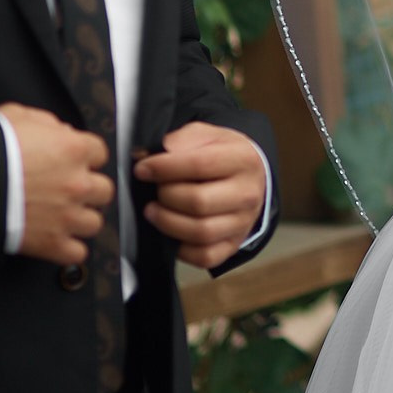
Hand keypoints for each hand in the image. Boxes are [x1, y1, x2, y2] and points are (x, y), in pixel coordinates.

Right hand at [0, 103, 112, 266]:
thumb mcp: (17, 117)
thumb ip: (46, 122)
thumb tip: (60, 131)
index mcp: (73, 150)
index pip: (100, 153)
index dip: (86, 157)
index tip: (75, 162)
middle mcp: (77, 183)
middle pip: (104, 190)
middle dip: (88, 189)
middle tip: (70, 190)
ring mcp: (67, 216)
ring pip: (95, 222)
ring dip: (81, 219)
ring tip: (63, 216)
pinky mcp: (52, 243)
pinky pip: (78, 253)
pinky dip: (69, 249)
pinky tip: (57, 240)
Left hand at [133, 121, 268, 268]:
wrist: (250, 179)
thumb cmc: (223, 156)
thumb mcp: (208, 136)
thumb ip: (183, 140)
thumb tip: (153, 154)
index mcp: (243, 160)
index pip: (200, 165)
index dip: (165, 168)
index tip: (142, 169)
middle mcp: (247, 194)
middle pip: (199, 202)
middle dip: (166, 196)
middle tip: (153, 191)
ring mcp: (242, 223)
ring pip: (200, 232)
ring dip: (168, 223)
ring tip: (153, 211)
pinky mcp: (233, 245)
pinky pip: (205, 256)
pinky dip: (182, 249)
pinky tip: (171, 232)